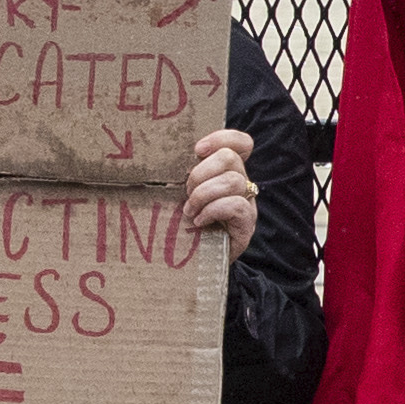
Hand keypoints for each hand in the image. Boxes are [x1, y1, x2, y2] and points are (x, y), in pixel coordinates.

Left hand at [179, 124, 256, 254]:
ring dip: (204, 194)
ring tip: (190, 210)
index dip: (221, 138)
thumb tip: (157, 160)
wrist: (200, 265)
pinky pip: (235, 205)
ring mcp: (248, 204)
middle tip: (186, 191)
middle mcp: (242, 184)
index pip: (240, 143)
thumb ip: (185, 178)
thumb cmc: (188, 227)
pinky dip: (213, 210)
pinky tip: (199, 222)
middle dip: (202, 173)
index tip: (197, 150)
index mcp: (228, 172)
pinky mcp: (247, 224)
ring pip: (233, 180)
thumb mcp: (186, 196)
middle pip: (230, 158)